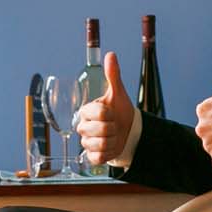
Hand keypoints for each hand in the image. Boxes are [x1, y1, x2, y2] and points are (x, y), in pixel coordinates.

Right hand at [76, 51, 134, 167]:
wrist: (128, 131)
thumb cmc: (120, 111)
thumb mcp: (117, 93)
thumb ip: (113, 75)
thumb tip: (110, 54)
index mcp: (86, 111)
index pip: (99, 113)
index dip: (110, 114)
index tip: (112, 112)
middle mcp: (82, 127)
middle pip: (100, 129)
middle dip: (113, 128)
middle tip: (114, 125)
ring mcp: (86, 142)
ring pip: (100, 144)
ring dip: (113, 141)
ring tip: (113, 136)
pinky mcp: (91, 157)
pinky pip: (98, 157)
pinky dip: (108, 153)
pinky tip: (111, 147)